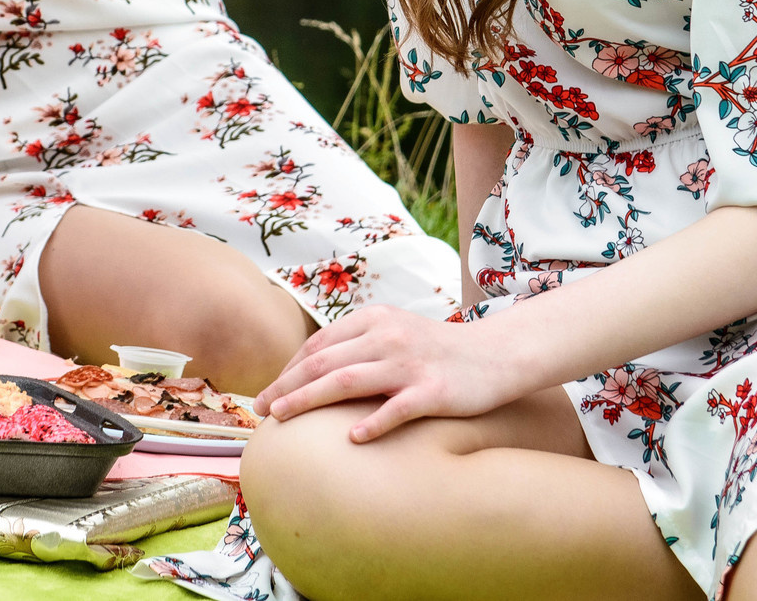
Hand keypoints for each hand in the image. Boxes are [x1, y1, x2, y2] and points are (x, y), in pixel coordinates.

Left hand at [255, 304, 531, 442]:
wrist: (496, 355)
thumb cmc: (437, 351)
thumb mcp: (394, 334)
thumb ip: (358, 345)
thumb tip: (312, 371)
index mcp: (374, 320)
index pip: (319, 344)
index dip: (288, 369)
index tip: (269, 393)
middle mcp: (387, 336)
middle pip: (324, 362)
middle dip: (286, 385)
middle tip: (259, 409)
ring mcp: (410, 363)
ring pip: (348, 380)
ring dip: (309, 399)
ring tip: (282, 417)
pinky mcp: (433, 390)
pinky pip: (397, 407)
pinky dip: (373, 422)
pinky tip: (352, 437)